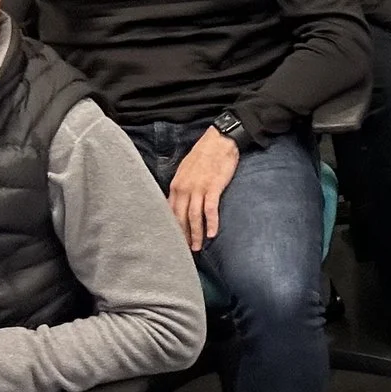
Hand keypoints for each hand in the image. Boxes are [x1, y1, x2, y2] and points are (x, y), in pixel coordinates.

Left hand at [167, 127, 240, 249]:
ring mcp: (198, 188)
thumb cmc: (204, 154)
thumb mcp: (186, 170)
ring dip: (196, 234)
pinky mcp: (213, 187)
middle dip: (182, 236)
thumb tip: (180, 202)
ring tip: (198, 247)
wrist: (220, 140)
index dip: (173, 227)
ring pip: (193, 217)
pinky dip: (211, 223)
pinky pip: (210, 209)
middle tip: (185, 251)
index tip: (175, 240)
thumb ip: (182, 186)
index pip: (171, 211)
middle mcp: (184, 188)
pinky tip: (213, 234)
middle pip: (180, 217)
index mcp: (176, 185)